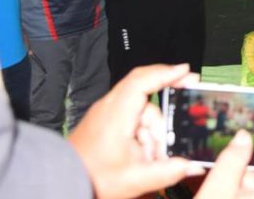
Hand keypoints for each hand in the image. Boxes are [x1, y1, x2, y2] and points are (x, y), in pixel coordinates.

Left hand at [68, 64, 202, 198]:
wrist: (61, 181)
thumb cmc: (89, 178)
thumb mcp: (134, 180)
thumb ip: (166, 172)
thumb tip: (192, 166)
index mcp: (116, 115)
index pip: (143, 81)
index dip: (166, 73)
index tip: (186, 71)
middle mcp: (110, 108)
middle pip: (147, 98)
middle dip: (164, 115)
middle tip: (178, 127)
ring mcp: (106, 113)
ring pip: (141, 112)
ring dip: (153, 132)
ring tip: (152, 157)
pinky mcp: (106, 122)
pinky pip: (132, 119)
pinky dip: (143, 133)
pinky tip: (144, 154)